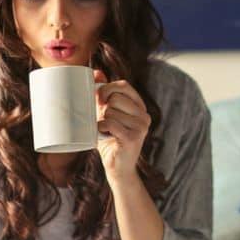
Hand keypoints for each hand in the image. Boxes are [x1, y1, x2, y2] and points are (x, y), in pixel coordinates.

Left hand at [94, 69, 150, 184]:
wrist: (117, 167)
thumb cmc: (110, 140)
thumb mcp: (106, 114)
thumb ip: (104, 95)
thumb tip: (96, 72)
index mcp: (140, 107)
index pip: (124, 85)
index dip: (107, 88)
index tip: (98, 98)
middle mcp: (144, 115)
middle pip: (115, 97)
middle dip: (103, 108)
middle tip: (102, 121)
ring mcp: (141, 127)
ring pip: (111, 111)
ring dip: (101, 121)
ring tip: (105, 132)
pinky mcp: (133, 138)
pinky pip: (110, 123)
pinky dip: (101, 128)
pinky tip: (103, 135)